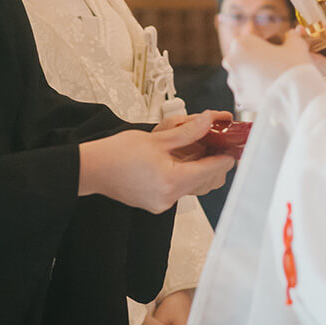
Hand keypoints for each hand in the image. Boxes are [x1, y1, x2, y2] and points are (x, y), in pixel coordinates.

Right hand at [79, 111, 234, 212]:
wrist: (91, 169)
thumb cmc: (118, 153)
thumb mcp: (157, 137)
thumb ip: (188, 131)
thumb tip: (210, 121)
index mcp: (173, 181)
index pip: (211, 170)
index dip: (226, 157)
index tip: (234, 147)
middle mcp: (170, 197)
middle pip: (207, 183)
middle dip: (215, 163)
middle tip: (218, 144)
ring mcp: (162, 203)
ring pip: (194, 187)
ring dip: (200, 169)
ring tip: (199, 148)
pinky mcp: (155, 202)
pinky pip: (180, 189)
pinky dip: (185, 175)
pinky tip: (180, 159)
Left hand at [223, 29, 310, 111]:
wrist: (297, 97)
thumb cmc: (294, 66)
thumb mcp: (296, 44)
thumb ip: (291, 36)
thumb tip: (290, 35)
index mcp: (241, 43)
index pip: (250, 40)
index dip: (264, 44)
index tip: (275, 50)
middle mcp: (232, 61)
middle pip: (243, 57)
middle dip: (255, 60)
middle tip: (274, 65)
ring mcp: (234, 81)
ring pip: (242, 75)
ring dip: (253, 76)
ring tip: (272, 80)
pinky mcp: (240, 98)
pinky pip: (246, 92)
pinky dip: (255, 91)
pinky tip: (269, 91)